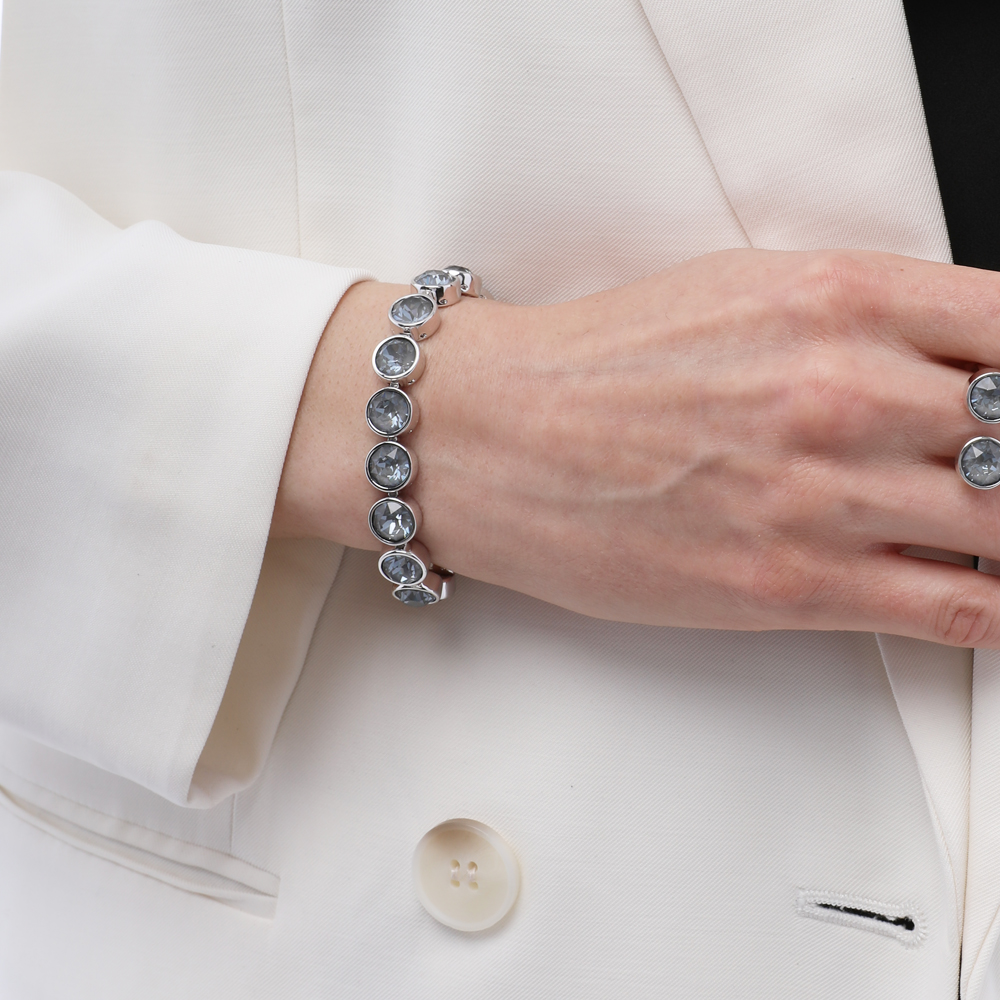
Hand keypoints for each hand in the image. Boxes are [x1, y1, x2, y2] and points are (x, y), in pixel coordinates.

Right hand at [274, 249, 999, 646]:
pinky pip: (956, 609)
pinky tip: (995, 600)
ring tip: (994, 531)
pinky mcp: (791, 587)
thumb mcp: (743, 292)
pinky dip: (999, 611)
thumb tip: (956, 366)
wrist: (490, 436)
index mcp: (839, 297)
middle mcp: (845, 392)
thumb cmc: (597, 364)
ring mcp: (823, 495)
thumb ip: (863, 321)